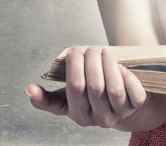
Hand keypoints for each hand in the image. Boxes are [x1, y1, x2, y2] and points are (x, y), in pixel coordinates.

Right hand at [26, 46, 148, 127]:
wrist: (123, 109)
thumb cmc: (90, 101)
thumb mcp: (67, 102)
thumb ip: (46, 99)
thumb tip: (29, 88)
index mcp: (79, 116)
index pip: (75, 89)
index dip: (74, 67)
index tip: (72, 51)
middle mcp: (100, 118)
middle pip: (95, 87)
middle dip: (91, 63)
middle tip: (89, 48)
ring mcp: (120, 113)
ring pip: (114, 88)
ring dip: (108, 65)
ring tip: (103, 51)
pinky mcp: (137, 107)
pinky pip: (134, 91)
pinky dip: (127, 75)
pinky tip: (120, 64)